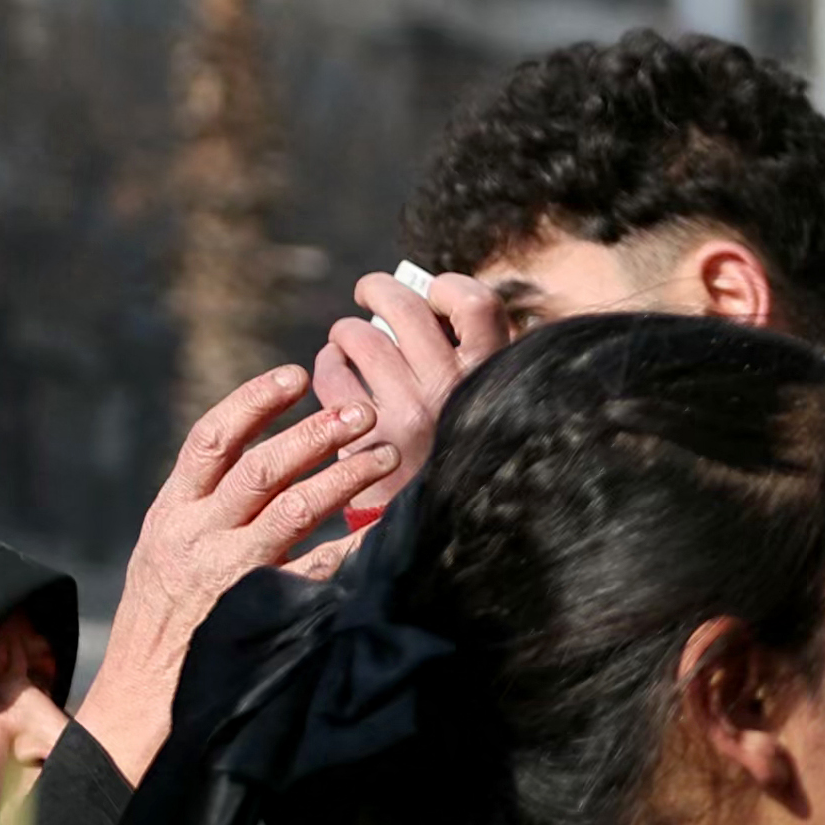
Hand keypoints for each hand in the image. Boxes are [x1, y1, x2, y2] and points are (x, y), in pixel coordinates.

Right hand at [73, 367, 365, 778]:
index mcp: (171, 513)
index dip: (253, 402)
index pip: (211, 440)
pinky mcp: (260, 610)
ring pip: (292, 508)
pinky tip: (385, 529)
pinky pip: (317, 571)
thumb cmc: (167, 620)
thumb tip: (269, 462)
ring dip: (343, 478)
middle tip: (361, 411)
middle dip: (313, 434)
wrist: (145, 696)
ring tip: (383, 456)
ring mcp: (228, 572)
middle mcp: (196, 535)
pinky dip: (352, 547)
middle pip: (259, 467)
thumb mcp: (169, 552)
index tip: (294, 375)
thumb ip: (207, 509)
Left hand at [304, 267, 508, 504]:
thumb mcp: (496, 409)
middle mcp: (453, 388)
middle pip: (403, 304)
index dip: (446, 287)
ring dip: (347, 332)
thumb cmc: (474, 460)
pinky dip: (328, 365)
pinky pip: (331, 373)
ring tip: (350, 344)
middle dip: (377, 290)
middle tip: (370, 295)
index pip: (475, 301)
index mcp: (494, 376)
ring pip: (357, 334)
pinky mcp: (368, 435)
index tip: (432, 296)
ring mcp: (409, 412)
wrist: (454, 537)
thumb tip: (434, 308)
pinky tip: (336, 374)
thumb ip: (479, 362)